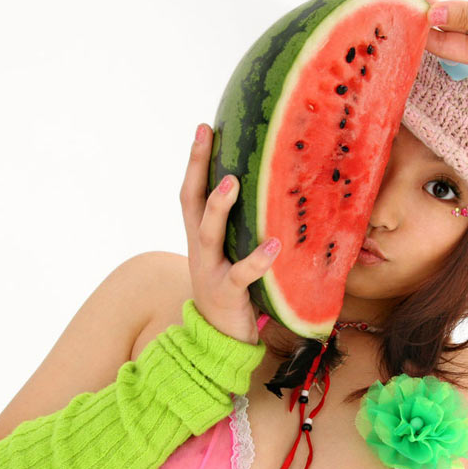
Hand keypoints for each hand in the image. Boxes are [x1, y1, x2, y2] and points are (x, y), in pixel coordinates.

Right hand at [180, 123, 280, 345]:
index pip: (192, 192)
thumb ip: (242, 230)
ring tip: (232, 182)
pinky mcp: (226, 293)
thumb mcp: (233, 255)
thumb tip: (274, 194)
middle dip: (197, 169)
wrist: (219, 340)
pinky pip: (241, 274)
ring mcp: (209, 271)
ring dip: (219, 206)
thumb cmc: (233, 291)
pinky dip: (257, 259)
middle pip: (192, 203)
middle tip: (207, 138)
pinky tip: (275, 245)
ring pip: (209, 233)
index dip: (195, 161)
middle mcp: (200, 250)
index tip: (203, 127)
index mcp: (201, 238)